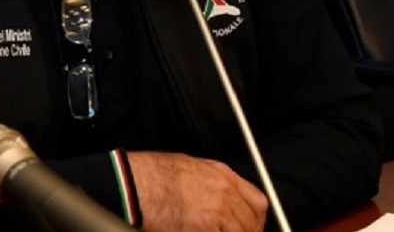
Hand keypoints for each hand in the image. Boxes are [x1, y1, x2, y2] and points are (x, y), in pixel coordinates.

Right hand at [127, 151, 267, 231]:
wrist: (136, 183)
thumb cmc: (152, 174)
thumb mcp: (191, 168)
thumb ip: (212, 184)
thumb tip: (221, 201)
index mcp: (222, 175)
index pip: (258, 202)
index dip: (256, 220)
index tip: (250, 228)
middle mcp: (225, 193)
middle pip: (251, 224)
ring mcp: (217, 213)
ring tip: (211, 231)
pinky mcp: (205, 229)